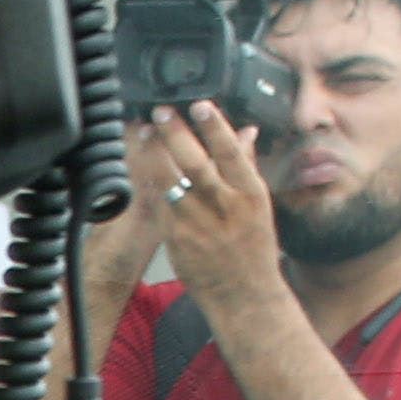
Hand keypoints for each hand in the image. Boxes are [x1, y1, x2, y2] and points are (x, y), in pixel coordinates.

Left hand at [135, 106, 284, 322]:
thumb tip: (247, 131)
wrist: (243, 294)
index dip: (213, 126)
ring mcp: (198, 223)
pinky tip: (142, 165)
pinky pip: (159, 203)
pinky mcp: (177, 238)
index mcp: (249, 192)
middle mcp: (224, 206)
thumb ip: (247, 166)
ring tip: (146, 132)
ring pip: (170, 181)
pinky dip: (150, 182)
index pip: (230, 152)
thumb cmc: (253, 247)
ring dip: (155, 153)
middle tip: (161, 111)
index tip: (199, 105)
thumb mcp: (258, 204)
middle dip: (175, 133)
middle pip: (194, 163)